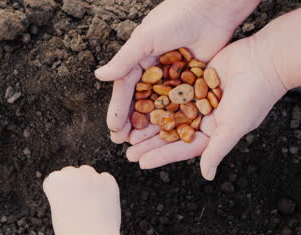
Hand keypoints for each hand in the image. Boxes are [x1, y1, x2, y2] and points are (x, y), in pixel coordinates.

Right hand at [43, 166, 126, 234]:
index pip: (54, 179)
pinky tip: (102, 202)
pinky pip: (105, 179)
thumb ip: (63, 193)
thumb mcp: (57, 210)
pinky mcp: (108, 181)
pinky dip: (104, 188)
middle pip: (70, 172)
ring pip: (87, 172)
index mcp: (54, 180)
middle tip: (78, 205)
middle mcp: (72, 173)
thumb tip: (80, 185)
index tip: (62, 206)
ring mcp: (91, 175)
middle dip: (73, 185)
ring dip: (88, 183)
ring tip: (90, 204)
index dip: (58, 194)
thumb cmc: (72, 232)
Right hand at [95, 0, 260, 142]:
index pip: (125, 89)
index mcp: (139, 59)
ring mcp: (173, 77)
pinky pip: (180, 103)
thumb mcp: (145, 39)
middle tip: (122, 142)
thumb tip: (99, 76)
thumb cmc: (175, 19)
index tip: (113, 128)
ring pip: (159, 106)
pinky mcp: (192, 80)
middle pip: (140, 101)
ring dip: (150, 124)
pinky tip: (168, 133)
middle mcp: (154, 70)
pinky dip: (174, 118)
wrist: (212, 8)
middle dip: (131, 122)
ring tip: (141, 143)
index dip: (118, 109)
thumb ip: (124, 60)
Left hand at [125, 35, 286, 179]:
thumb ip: (216, 150)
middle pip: (170, 131)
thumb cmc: (253, 96)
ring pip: (166, 111)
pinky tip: (137, 101)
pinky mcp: (192, 80)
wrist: (263, 59)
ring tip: (127, 129)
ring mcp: (196, 98)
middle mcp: (202, 117)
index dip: (160, 155)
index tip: (140, 162)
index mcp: (212, 132)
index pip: (181, 147)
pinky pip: (169, 90)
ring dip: (148, 120)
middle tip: (127, 149)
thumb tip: (207, 176)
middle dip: (148, 141)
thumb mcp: (232, 127)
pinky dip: (154, 96)